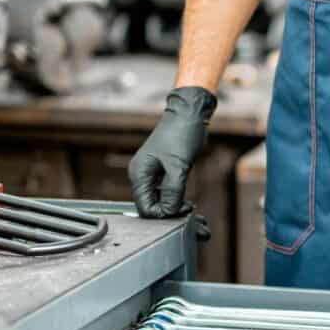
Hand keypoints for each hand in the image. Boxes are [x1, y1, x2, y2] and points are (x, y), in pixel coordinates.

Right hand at [128, 86, 217, 218]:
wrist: (188, 115)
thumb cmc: (181, 134)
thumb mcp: (179, 166)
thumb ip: (173, 191)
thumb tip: (169, 211)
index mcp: (139, 173)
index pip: (144, 207)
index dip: (162, 214)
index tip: (182, 209)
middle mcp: (141, 175)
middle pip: (150, 205)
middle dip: (168, 211)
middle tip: (189, 208)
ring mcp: (150, 173)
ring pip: (158, 200)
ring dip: (172, 205)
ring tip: (190, 204)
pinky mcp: (161, 171)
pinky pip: (164, 192)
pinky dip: (174, 197)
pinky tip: (186, 199)